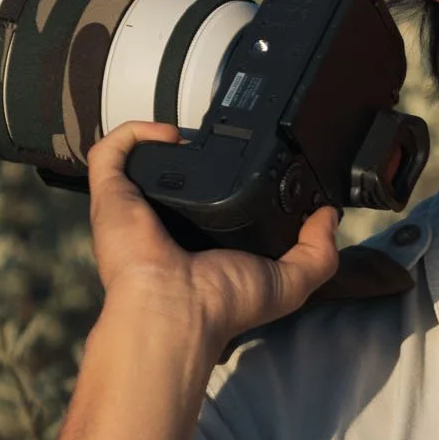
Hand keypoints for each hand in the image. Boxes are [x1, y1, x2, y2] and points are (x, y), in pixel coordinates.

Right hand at [84, 122, 339, 356]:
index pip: (206, 202)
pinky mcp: (110, 195)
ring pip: (133, 158)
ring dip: (156, 137)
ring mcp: (132, 208)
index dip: (224, 177)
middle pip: (168, 175)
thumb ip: (317, 252)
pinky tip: (168, 133)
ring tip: (188, 130)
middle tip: (214, 131)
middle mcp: (163, 223)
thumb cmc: (224, 303)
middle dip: (187, 149)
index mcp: (199, 242)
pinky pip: (110, 151)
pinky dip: (134, 132)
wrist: (176, 309)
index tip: (247, 155)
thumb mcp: (289, 281)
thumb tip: (329, 215)